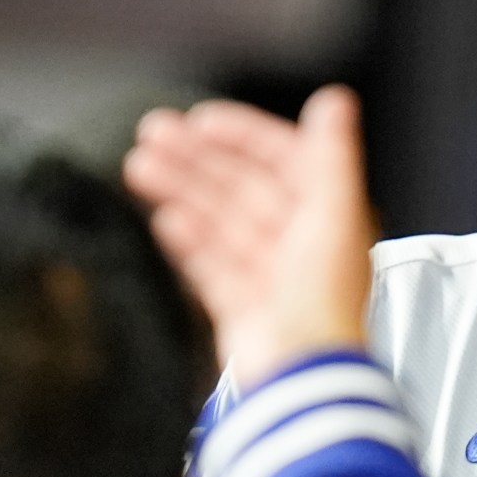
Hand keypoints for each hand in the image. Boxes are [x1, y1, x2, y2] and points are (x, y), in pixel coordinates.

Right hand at [124, 87, 376, 382]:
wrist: (300, 377)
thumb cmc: (326, 303)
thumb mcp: (335, 215)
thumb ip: (332, 155)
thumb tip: (336, 99)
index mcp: (327, 215)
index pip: (281, 159)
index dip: (243, 135)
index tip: (202, 118)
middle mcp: (299, 241)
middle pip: (241, 185)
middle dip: (197, 158)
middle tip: (152, 133)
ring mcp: (268, 275)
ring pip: (219, 220)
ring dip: (181, 190)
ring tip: (139, 167)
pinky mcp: (241, 308)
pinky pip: (210, 264)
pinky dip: (188, 239)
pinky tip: (165, 219)